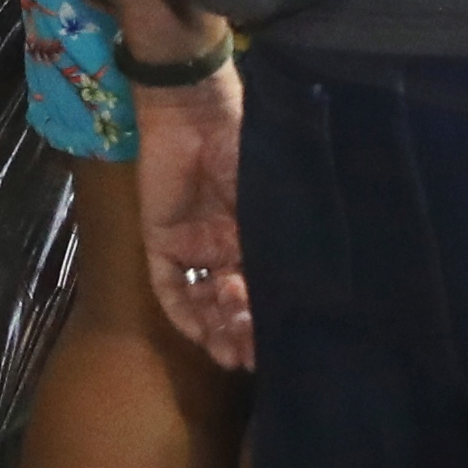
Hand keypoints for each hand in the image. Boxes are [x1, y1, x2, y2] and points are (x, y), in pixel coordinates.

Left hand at [132, 67, 253, 368]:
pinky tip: (202, 332)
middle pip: (232, 303)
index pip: (263, 288)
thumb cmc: (245, 147)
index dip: (269, 320)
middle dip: (242, 332)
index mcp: (256, 236)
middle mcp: (225, 248)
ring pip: (203, 302)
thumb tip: (308, 291)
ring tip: (231, 351)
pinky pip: (169, 286)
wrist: (195, 112)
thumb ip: (277, 240)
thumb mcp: (270, 199)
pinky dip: (184, 312)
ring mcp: (192, 247)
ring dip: (216, 329)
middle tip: (251, 355)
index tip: (280, 347)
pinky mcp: (159, 241)